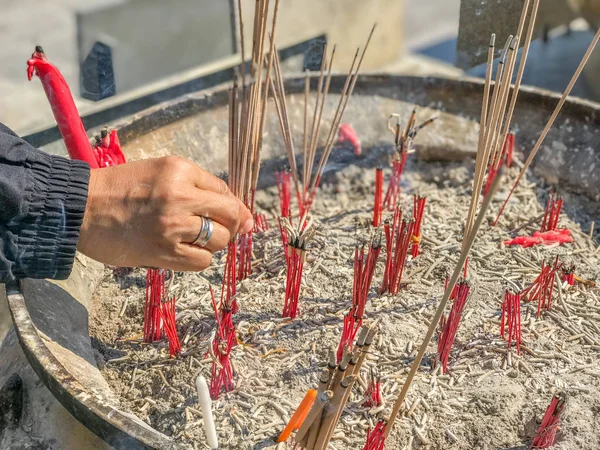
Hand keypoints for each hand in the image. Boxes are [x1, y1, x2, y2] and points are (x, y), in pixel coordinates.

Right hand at [78, 156, 252, 270]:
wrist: (80, 208)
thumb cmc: (119, 189)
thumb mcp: (160, 172)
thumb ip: (197, 186)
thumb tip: (241, 213)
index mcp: (180, 170)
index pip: (224, 191)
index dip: (233, 207)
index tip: (233, 216)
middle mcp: (180, 195)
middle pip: (229, 215)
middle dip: (232, 225)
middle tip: (220, 230)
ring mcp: (173, 224)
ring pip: (219, 239)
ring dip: (213, 243)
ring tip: (191, 239)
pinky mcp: (164, 251)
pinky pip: (202, 261)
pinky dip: (198, 258)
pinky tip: (183, 251)